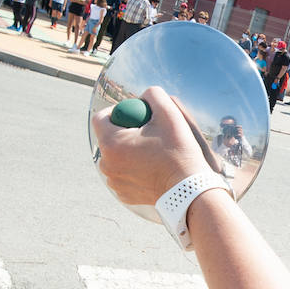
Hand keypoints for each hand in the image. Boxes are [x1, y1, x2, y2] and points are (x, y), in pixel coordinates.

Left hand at [91, 86, 209, 206]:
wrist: (188, 190)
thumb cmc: (179, 152)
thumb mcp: (169, 113)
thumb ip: (153, 94)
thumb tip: (145, 95)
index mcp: (111, 143)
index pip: (101, 117)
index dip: (117, 110)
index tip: (135, 113)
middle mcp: (106, 164)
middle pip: (108, 138)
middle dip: (124, 131)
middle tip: (147, 131)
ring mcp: (114, 181)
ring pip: (116, 156)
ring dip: (129, 150)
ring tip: (152, 151)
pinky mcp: (122, 194)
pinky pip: (124, 174)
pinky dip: (135, 168)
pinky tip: (153, 168)